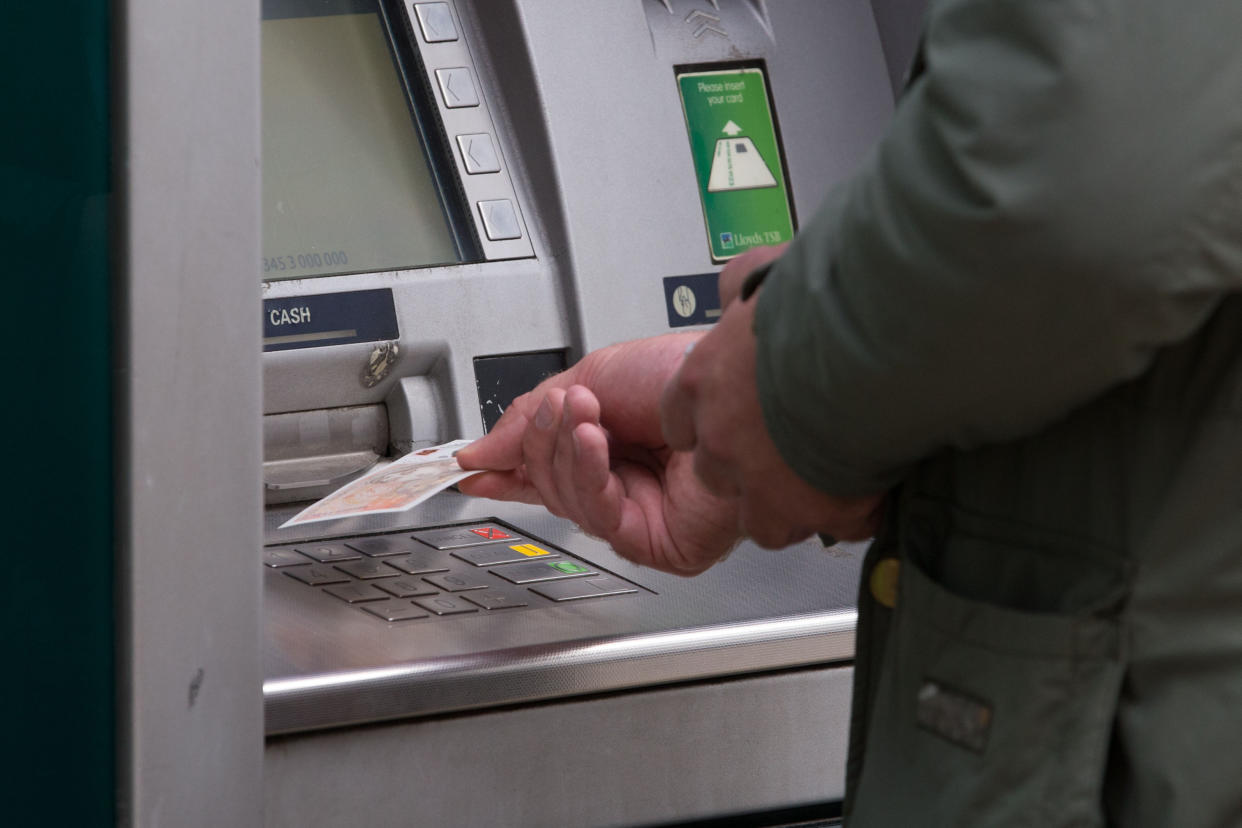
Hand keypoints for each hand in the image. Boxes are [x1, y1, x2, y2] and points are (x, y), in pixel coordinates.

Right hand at [457, 335, 740, 574]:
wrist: (738, 384)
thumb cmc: (686, 375)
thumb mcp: (592, 375)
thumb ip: (531, 415)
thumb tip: (481, 450)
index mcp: (609, 446)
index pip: (544, 467)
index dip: (504, 467)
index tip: (468, 465)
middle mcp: (624, 483)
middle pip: (548, 484)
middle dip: (543, 441)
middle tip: (560, 407)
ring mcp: (640, 516)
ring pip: (568, 501)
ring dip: (568, 450)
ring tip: (583, 412)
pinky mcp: (658, 543)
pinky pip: (601, 518)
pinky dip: (589, 475)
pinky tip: (596, 442)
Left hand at [661, 250, 884, 547]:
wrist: (871, 339)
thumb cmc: (821, 301)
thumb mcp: (761, 276)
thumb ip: (739, 290)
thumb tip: (735, 292)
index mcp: (702, 382)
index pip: (679, 422)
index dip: (709, 423)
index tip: (734, 419)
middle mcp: (722, 438)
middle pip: (717, 475)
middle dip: (750, 469)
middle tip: (789, 448)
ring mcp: (762, 481)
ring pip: (762, 518)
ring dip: (792, 506)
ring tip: (827, 481)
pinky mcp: (814, 508)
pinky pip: (832, 526)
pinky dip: (852, 514)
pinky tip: (873, 490)